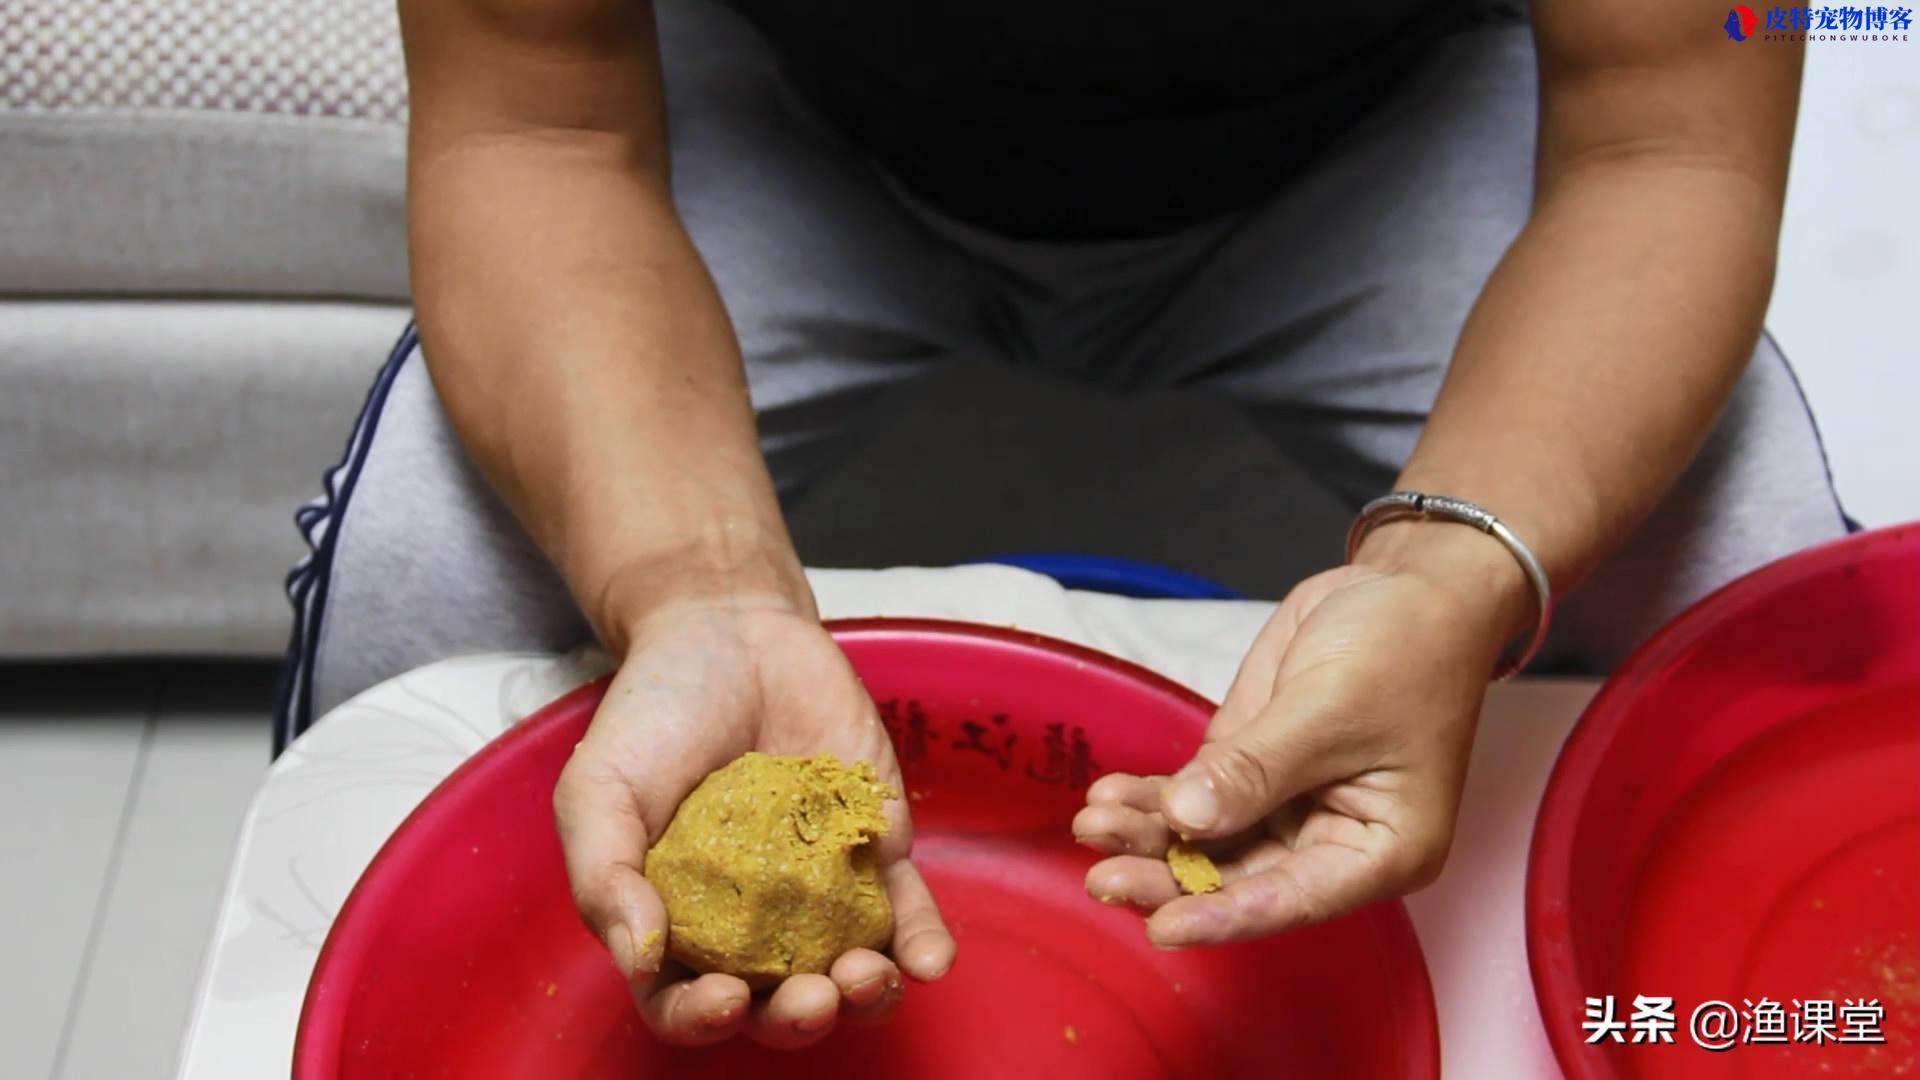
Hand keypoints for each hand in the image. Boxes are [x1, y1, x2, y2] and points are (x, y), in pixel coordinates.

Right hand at [554, 593, 954, 1046]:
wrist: (727, 634)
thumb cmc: (651, 717)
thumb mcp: (598, 791)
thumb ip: (604, 876)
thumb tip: (641, 959)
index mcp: (675, 924)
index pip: (683, 1001)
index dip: (701, 1019)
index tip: (722, 998)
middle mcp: (751, 925)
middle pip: (777, 1004)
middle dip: (797, 1019)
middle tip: (809, 998)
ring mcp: (819, 893)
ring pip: (849, 974)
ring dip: (865, 997)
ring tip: (866, 977)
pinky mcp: (875, 851)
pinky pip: (906, 912)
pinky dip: (922, 946)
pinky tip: (930, 962)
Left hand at [1074, 524, 1527, 944]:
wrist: (1407, 586)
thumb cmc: (1404, 649)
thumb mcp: (1330, 709)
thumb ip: (1255, 770)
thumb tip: (1186, 818)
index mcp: (1379, 850)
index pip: (1293, 898)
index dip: (1224, 915)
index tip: (1161, 927)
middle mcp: (1330, 842)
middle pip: (1239, 877)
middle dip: (1167, 874)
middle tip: (1101, 876)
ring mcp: (1284, 805)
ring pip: (1207, 841)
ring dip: (1147, 835)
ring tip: (1091, 825)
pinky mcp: (1250, 768)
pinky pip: (1194, 797)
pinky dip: (1151, 799)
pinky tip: (1108, 797)